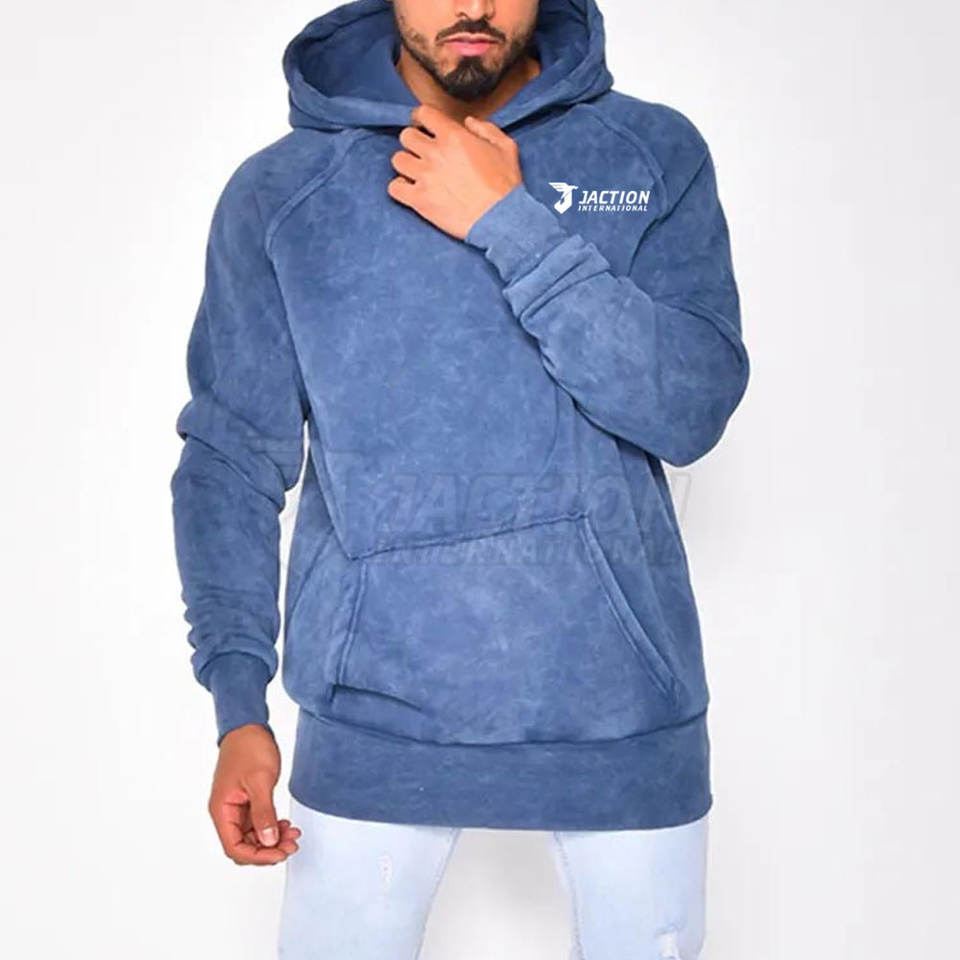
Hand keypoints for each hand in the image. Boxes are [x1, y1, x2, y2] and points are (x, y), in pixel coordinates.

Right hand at [208, 723, 300, 865]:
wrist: (248, 726)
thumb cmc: (248, 747)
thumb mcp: (259, 780)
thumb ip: (264, 812)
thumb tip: (268, 841)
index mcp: (222, 810)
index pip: (234, 847)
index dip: (257, 856)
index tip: (278, 853)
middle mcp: (227, 812)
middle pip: (244, 845)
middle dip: (268, 849)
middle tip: (291, 845)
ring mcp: (237, 807)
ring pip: (254, 836)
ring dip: (273, 839)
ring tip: (292, 835)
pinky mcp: (248, 801)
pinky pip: (259, 823)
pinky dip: (272, 826)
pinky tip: (286, 825)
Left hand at [388, 103, 522, 239]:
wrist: (501, 219)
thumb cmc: (505, 186)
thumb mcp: (506, 148)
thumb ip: (486, 129)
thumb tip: (468, 122)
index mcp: (453, 136)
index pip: (423, 113)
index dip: (422, 118)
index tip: (425, 126)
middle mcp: (435, 153)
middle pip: (406, 136)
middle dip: (414, 142)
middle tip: (423, 152)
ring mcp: (424, 177)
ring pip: (397, 160)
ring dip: (406, 164)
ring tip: (416, 172)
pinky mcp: (419, 200)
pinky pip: (394, 188)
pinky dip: (399, 188)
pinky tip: (411, 190)